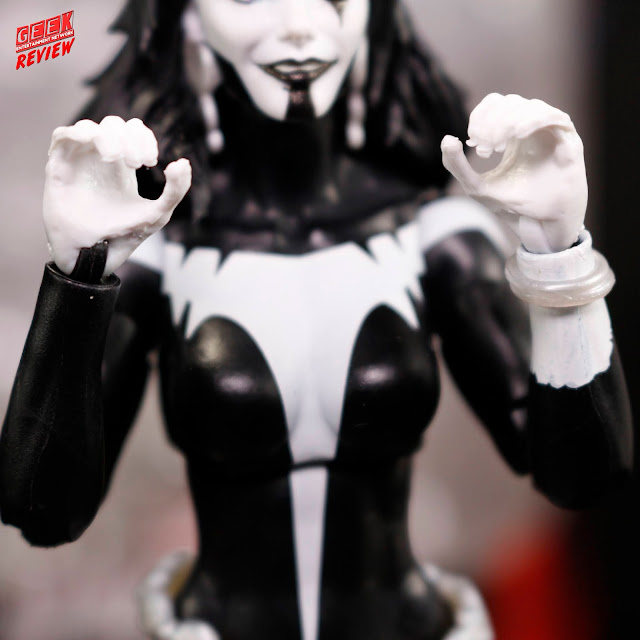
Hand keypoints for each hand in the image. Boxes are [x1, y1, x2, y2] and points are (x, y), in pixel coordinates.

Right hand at [43, 116, 191, 275]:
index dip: (144, 137)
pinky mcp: (59, 168)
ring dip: (107, 136)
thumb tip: (183, 163)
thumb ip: (176, 191)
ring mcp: (79, 162)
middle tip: (134, 163)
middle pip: (113, 125)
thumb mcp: (158, 214)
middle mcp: (99, 160)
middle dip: (127, 138)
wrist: (94, 254)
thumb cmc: (124, 234)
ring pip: (89, 127)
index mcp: (123, 166)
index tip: (150, 161)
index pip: (133, 132)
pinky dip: (79, 134)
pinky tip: (96, 151)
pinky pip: (63, 136)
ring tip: (114, 158)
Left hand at [441, 93, 586, 252]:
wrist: (539, 225)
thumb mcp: (476, 187)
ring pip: (531, 106)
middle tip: (484, 147)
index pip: (495, 105)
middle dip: (492, 121)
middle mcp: (532, 129)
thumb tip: (446, 139)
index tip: (473, 141)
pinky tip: (517, 134)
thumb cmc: (512, 204)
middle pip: (510, 103)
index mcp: (511, 135)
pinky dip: (533, 120)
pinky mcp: (569, 141)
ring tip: (497, 144)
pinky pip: (553, 117)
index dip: (481, 116)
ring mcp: (551, 133)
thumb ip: (457, 166)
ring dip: (508, 121)